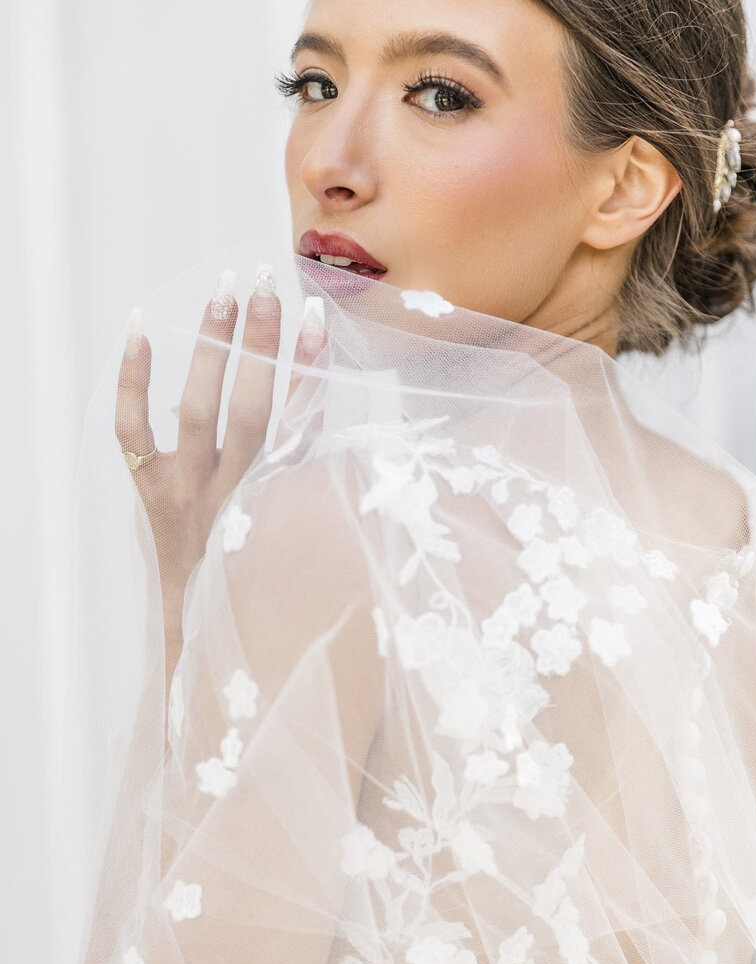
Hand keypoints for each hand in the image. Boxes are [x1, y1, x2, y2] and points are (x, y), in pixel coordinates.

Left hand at [115, 267, 326, 684]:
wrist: (204, 624)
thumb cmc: (264, 578)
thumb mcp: (305, 542)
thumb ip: (326, 488)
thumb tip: (360, 439)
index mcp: (276, 505)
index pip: (301, 427)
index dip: (310, 372)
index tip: (319, 319)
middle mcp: (230, 494)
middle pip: (248, 409)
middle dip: (261, 344)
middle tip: (268, 284)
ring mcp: (183, 490)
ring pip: (196, 410)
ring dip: (213, 346)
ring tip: (225, 291)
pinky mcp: (149, 488)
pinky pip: (131, 431)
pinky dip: (132, 380)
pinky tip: (140, 329)